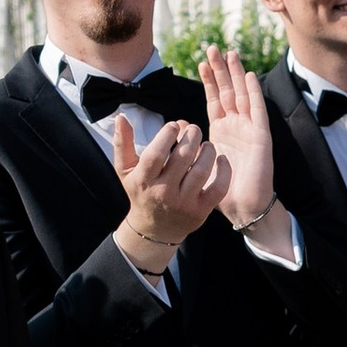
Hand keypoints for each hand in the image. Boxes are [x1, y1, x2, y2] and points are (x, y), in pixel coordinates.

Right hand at [110, 110, 226, 270]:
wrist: (154, 229)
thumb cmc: (141, 192)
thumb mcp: (125, 170)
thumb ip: (123, 143)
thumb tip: (121, 117)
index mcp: (144, 181)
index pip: (156, 154)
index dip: (167, 134)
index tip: (174, 125)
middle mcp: (164, 193)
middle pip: (183, 158)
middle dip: (191, 136)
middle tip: (194, 129)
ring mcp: (184, 203)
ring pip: (202, 171)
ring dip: (208, 151)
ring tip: (206, 144)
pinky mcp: (201, 211)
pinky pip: (218, 189)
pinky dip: (224, 171)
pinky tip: (221, 159)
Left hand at [199, 46, 276, 228]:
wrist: (243, 207)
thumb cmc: (221, 189)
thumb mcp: (199, 163)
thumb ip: (189, 145)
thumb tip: (177, 127)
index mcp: (221, 131)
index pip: (214, 100)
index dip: (208, 81)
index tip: (200, 62)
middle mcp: (236, 126)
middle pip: (228, 91)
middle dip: (221, 71)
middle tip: (213, 48)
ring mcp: (250, 129)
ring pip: (242, 95)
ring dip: (236, 75)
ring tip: (230, 54)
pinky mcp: (261, 136)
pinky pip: (257, 110)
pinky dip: (253, 93)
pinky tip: (249, 76)